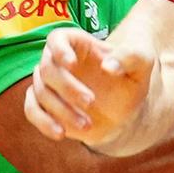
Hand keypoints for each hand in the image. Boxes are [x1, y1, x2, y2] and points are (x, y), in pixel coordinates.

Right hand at [24, 28, 152, 146]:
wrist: (126, 110)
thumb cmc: (133, 79)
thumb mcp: (142, 63)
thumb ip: (130, 57)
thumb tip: (108, 66)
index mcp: (79, 44)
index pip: (57, 38)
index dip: (59, 49)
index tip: (71, 64)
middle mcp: (59, 62)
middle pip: (47, 68)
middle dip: (67, 87)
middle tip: (91, 102)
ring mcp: (50, 84)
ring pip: (41, 91)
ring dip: (61, 109)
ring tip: (87, 124)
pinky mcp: (46, 106)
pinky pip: (32, 110)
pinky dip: (43, 122)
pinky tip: (61, 134)